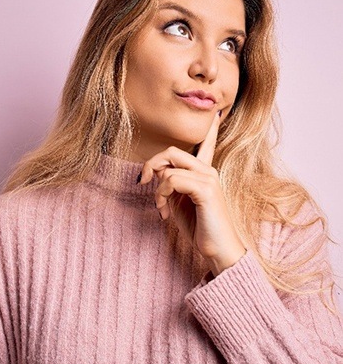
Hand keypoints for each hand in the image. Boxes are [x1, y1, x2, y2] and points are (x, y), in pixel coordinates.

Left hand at [139, 112, 245, 275]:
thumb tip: (157, 171)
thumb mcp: (178, 202)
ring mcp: (209, 179)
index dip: (210, 130)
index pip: (206, 145)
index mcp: (204, 173)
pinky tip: (165, 213)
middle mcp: (208, 171)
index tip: (217, 112)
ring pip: (168, 167)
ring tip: (161, 208)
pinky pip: (171, 180)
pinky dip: (161, 196)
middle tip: (143, 182)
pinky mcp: (206, 190)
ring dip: (156, 190)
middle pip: (171, 151)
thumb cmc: (199, 227)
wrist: (218, 251)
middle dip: (151, 165)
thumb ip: (169, 184)